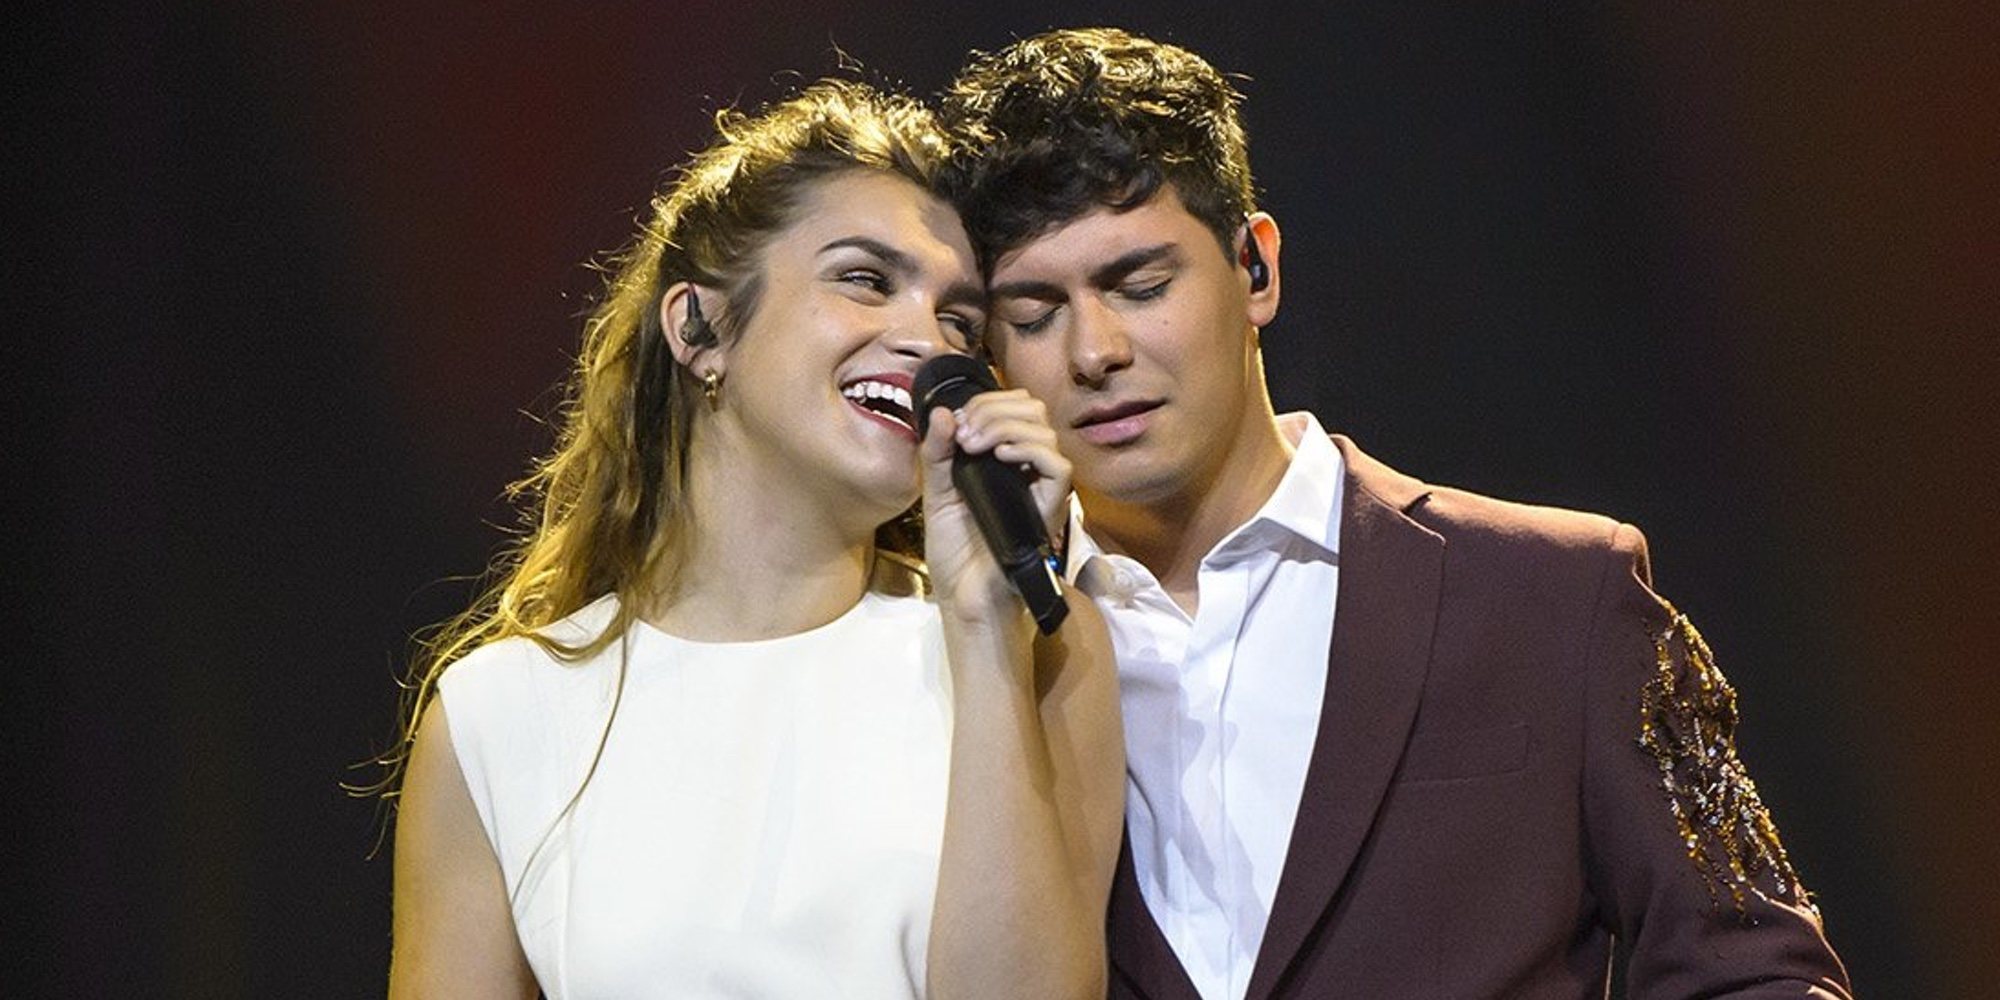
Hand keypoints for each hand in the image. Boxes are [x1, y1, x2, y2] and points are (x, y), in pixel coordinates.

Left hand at [919, 389, 1071, 623]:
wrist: (962, 595)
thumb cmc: (954, 551)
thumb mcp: (936, 491)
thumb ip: (938, 451)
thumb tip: (944, 411)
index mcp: (1006, 461)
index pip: (1016, 408)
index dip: (988, 402)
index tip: (957, 422)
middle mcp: (1029, 470)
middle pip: (1034, 411)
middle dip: (993, 410)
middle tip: (964, 435)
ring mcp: (1041, 489)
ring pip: (1045, 433)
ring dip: (1004, 427)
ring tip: (975, 445)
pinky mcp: (1049, 510)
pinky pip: (1058, 467)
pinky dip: (1030, 451)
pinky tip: (1001, 457)